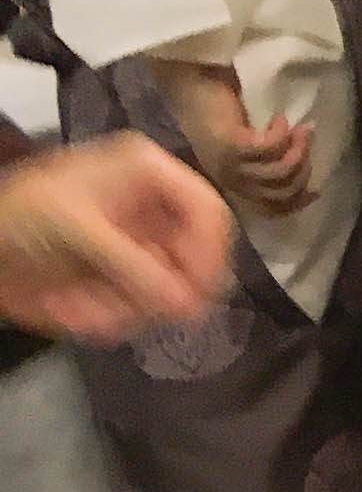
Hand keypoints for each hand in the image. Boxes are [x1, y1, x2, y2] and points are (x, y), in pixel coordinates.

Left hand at [0, 135, 235, 340]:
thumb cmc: (21, 218)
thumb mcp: (76, 228)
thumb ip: (134, 265)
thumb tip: (190, 305)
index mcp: (149, 174)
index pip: (209, 211)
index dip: (208, 253)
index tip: (193, 293)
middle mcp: (156, 210)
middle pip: (197, 260)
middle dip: (156, 292)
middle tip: (123, 310)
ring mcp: (144, 248)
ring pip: (173, 294)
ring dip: (123, 309)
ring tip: (77, 306)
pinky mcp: (130, 280)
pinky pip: (146, 311)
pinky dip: (110, 317)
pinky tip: (72, 307)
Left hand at [153, 58, 315, 218]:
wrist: (189, 79)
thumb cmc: (215, 105)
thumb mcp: (243, 142)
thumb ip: (262, 161)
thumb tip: (299, 166)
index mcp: (231, 182)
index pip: (271, 209)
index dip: (297, 202)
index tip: (316, 189)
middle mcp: (229, 178)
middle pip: (281, 193)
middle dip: (303, 170)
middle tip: (306, 142)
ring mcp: (228, 163)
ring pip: (279, 173)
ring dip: (298, 150)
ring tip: (299, 129)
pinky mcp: (230, 144)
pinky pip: (270, 148)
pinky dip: (281, 133)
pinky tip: (278, 118)